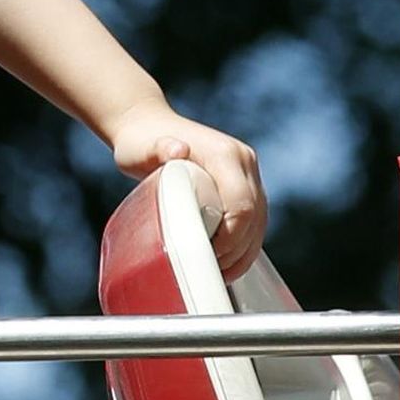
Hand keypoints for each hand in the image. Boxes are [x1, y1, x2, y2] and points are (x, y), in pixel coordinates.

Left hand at [107, 105, 267, 278]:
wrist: (147, 126)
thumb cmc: (140, 141)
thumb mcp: (140, 147)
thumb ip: (157, 149)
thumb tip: (177, 149)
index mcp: (225, 154)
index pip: (242, 205)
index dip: (231, 237)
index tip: (207, 255)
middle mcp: (242, 161)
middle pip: (255, 217)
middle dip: (238, 250)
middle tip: (211, 271)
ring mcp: (246, 172)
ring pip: (259, 221)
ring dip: (243, 251)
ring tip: (219, 273)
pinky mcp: (244, 184)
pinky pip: (253, 220)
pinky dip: (243, 243)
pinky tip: (227, 261)